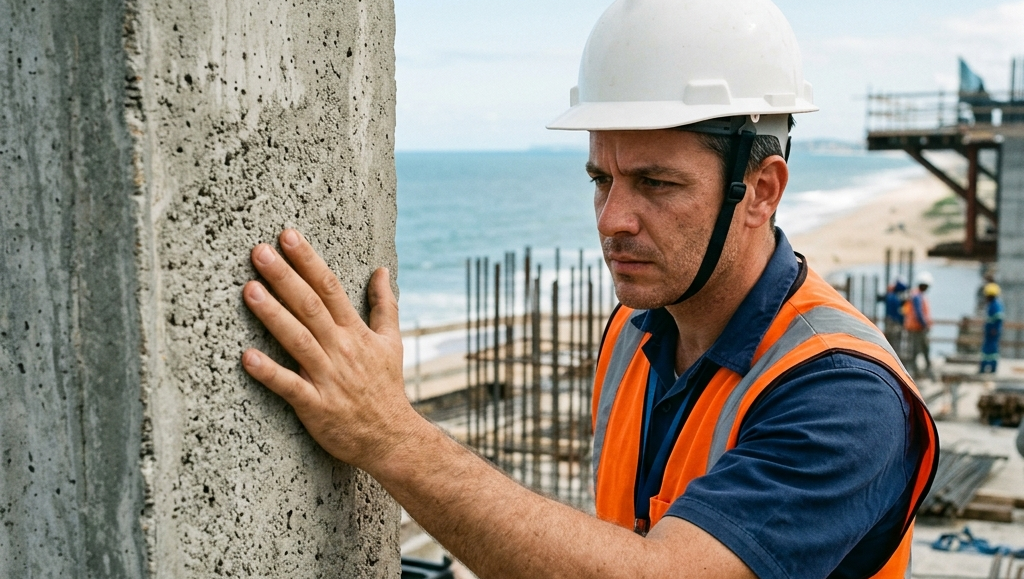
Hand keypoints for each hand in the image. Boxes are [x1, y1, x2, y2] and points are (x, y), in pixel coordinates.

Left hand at [241, 229, 418, 470]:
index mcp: (356, 332)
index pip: (330, 288)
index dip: (308, 261)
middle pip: (311, 307)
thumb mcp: (392, 342)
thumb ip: (384, 305)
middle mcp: (342, 349)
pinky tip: (246, 357)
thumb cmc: (386, 388)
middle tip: (260, 251)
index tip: (288, 236)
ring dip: (273, 315)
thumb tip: (382, 270)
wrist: (392, 437)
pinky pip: (290, 386)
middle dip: (285, 277)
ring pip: (298, 340)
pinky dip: (269, 372)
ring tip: (249, 290)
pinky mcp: (316, 405)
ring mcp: (328, 377)